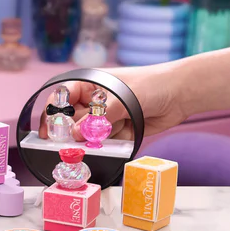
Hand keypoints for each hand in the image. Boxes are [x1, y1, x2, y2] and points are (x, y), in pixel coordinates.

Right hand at [38, 61, 188, 140]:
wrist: (181, 94)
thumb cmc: (151, 85)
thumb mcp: (122, 99)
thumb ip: (98, 118)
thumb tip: (76, 135)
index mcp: (89, 85)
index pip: (62, 98)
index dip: (52, 113)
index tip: (48, 131)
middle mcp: (93, 101)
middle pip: (71, 120)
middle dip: (72, 133)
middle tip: (70, 144)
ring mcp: (104, 117)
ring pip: (87, 134)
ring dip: (92, 140)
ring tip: (103, 139)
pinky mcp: (116, 130)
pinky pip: (103, 142)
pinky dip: (108, 145)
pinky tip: (119, 137)